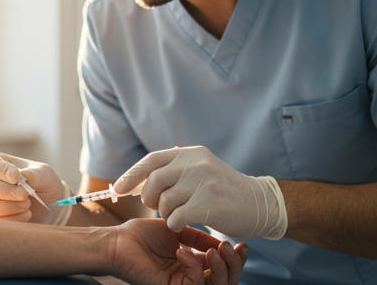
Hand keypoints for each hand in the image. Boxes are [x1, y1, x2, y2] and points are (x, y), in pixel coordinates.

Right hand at [0, 151, 70, 223]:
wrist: (49, 206)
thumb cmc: (43, 184)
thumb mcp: (44, 174)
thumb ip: (35, 174)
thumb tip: (24, 176)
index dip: (2, 171)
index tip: (17, 178)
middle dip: (5, 191)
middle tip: (24, 195)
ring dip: (9, 207)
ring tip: (27, 204)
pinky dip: (12, 219)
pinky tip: (26, 214)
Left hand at [110, 218, 246, 284]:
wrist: (118, 241)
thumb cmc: (142, 235)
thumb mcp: (178, 230)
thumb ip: (198, 237)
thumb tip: (221, 241)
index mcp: (193, 266)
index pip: (223, 268)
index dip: (236, 259)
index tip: (241, 243)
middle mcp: (190, 278)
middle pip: (226, 281)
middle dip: (233, 264)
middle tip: (229, 246)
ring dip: (218, 266)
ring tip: (213, 249)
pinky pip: (194, 282)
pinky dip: (193, 265)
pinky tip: (183, 251)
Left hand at [114, 146, 286, 238]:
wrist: (259, 203)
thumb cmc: (223, 191)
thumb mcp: (199, 170)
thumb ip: (172, 171)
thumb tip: (135, 179)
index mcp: (190, 153)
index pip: (152, 160)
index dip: (132, 175)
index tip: (118, 189)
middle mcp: (196, 163)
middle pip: (154, 182)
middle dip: (150, 199)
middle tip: (160, 207)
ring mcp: (204, 181)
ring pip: (165, 202)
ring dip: (167, 214)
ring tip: (179, 215)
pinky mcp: (210, 202)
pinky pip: (177, 217)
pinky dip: (176, 224)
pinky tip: (184, 223)